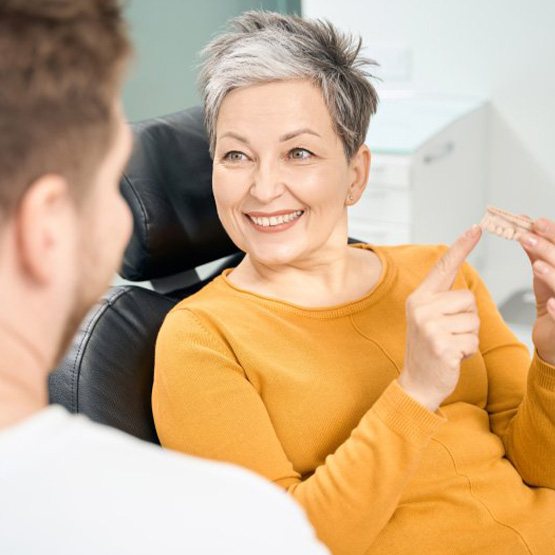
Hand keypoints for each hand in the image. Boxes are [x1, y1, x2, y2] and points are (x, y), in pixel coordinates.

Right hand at [398, 226, 481, 411]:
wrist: (417, 382)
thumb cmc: (428, 348)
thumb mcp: (428, 319)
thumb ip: (441, 300)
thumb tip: (462, 288)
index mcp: (419, 298)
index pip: (443, 267)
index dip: (461, 247)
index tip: (476, 228)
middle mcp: (421, 308)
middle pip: (468, 298)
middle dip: (468, 319)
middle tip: (449, 334)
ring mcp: (429, 326)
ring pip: (474, 321)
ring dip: (469, 337)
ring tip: (449, 345)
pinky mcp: (441, 344)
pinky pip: (473, 341)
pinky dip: (468, 352)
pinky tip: (451, 357)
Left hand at [520, 218, 554, 364]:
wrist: (553, 340)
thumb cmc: (552, 304)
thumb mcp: (543, 275)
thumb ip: (537, 253)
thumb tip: (524, 225)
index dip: (553, 234)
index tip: (534, 222)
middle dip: (549, 248)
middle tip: (526, 237)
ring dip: (554, 275)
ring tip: (537, 266)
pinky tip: (550, 304)